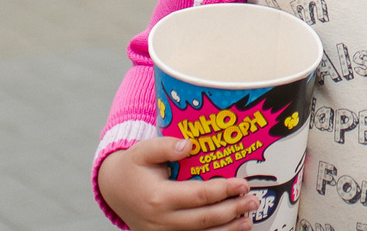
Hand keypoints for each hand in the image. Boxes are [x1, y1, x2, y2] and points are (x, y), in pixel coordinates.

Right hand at [97, 138, 256, 230]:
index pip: (199, 196)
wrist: (113, 190)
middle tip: (253, 202)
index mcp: (158, 197)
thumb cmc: (133, 168)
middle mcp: (161, 220)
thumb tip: (189, 144)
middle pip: (204, 219)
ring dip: (227, 230)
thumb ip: (166, 145)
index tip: (242, 184)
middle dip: (232, 211)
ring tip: (248, 221)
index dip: (223, 190)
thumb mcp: (144, 150)